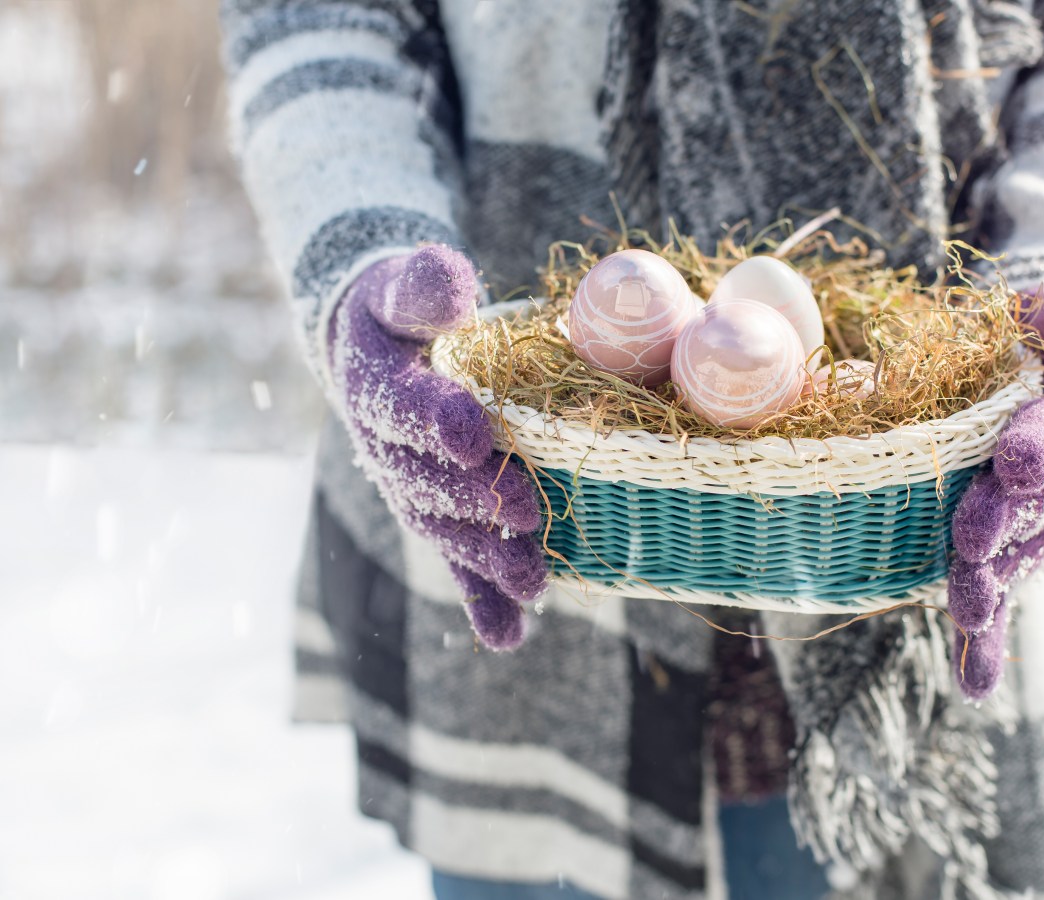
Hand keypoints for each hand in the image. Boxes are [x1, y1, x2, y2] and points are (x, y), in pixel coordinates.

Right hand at [328, 246, 546, 647]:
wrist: (372, 355)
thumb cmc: (398, 315)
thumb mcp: (401, 286)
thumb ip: (420, 285)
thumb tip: (449, 277)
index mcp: (375, 387)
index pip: (404, 407)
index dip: (437, 422)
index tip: (474, 435)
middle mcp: (387, 449)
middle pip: (428, 482)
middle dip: (477, 501)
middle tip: (526, 513)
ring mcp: (411, 488)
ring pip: (444, 529)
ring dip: (485, 560)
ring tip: (531, 583)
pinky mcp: (437, 514)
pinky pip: (454, 560)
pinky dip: (479, 599)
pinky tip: (510, 636)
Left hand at [948, 278, 1043, 697]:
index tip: (1017, 457)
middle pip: (1034, 506)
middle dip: (1002, 521)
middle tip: (971, 537)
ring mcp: (1038, 526)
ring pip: (1012, 558)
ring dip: (989, 585)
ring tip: (964, 610)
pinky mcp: (1008, 553)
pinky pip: (999, 598)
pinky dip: (988, 643)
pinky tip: (975, 685)